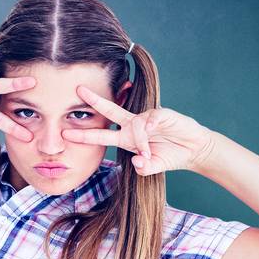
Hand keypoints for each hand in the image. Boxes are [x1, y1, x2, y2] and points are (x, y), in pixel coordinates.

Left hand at [62, 85, 220, 174]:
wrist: (193, 149)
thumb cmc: (171, 156)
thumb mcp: (154, 167)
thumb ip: (145, 169)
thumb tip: (137, 162)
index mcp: (126, 138)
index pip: (101, 135)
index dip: (84, 134)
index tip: (65, 132)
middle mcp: (133, 125)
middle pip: (110, 111)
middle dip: (94, 101)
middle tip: (78, 90)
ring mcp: (146, 118)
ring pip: (136, 124)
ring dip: (141, 141)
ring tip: (149, 153)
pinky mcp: (161, 114)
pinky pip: (152, 119)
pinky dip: (152, 127)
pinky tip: (157, 131)